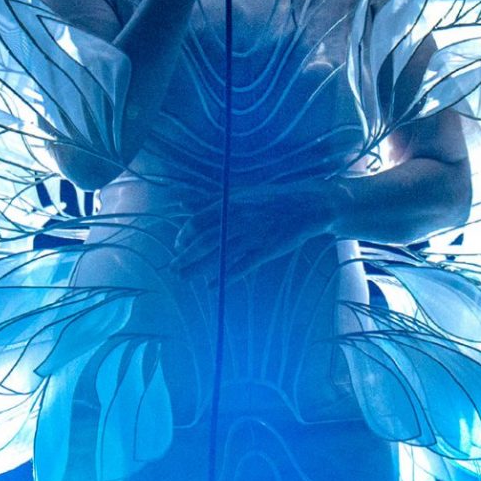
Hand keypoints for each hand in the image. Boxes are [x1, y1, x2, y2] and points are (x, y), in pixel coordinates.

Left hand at [171, 178, 339, 282]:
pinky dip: (225, 277)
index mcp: (232, 202)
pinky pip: (242, 266)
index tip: (179, 245)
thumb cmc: (272, 198)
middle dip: (186, 255)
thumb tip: (183, 204)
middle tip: (173, 267)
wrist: (308, 204)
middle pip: (206, 241)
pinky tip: (211, 286)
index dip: (186, 234)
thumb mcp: (242, 194)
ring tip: (184, 277)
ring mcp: (254, 235)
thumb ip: (214, 202)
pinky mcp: (267, 250)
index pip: (200, 220)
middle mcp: (240, 218)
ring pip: (220, 255)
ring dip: (199, 268)